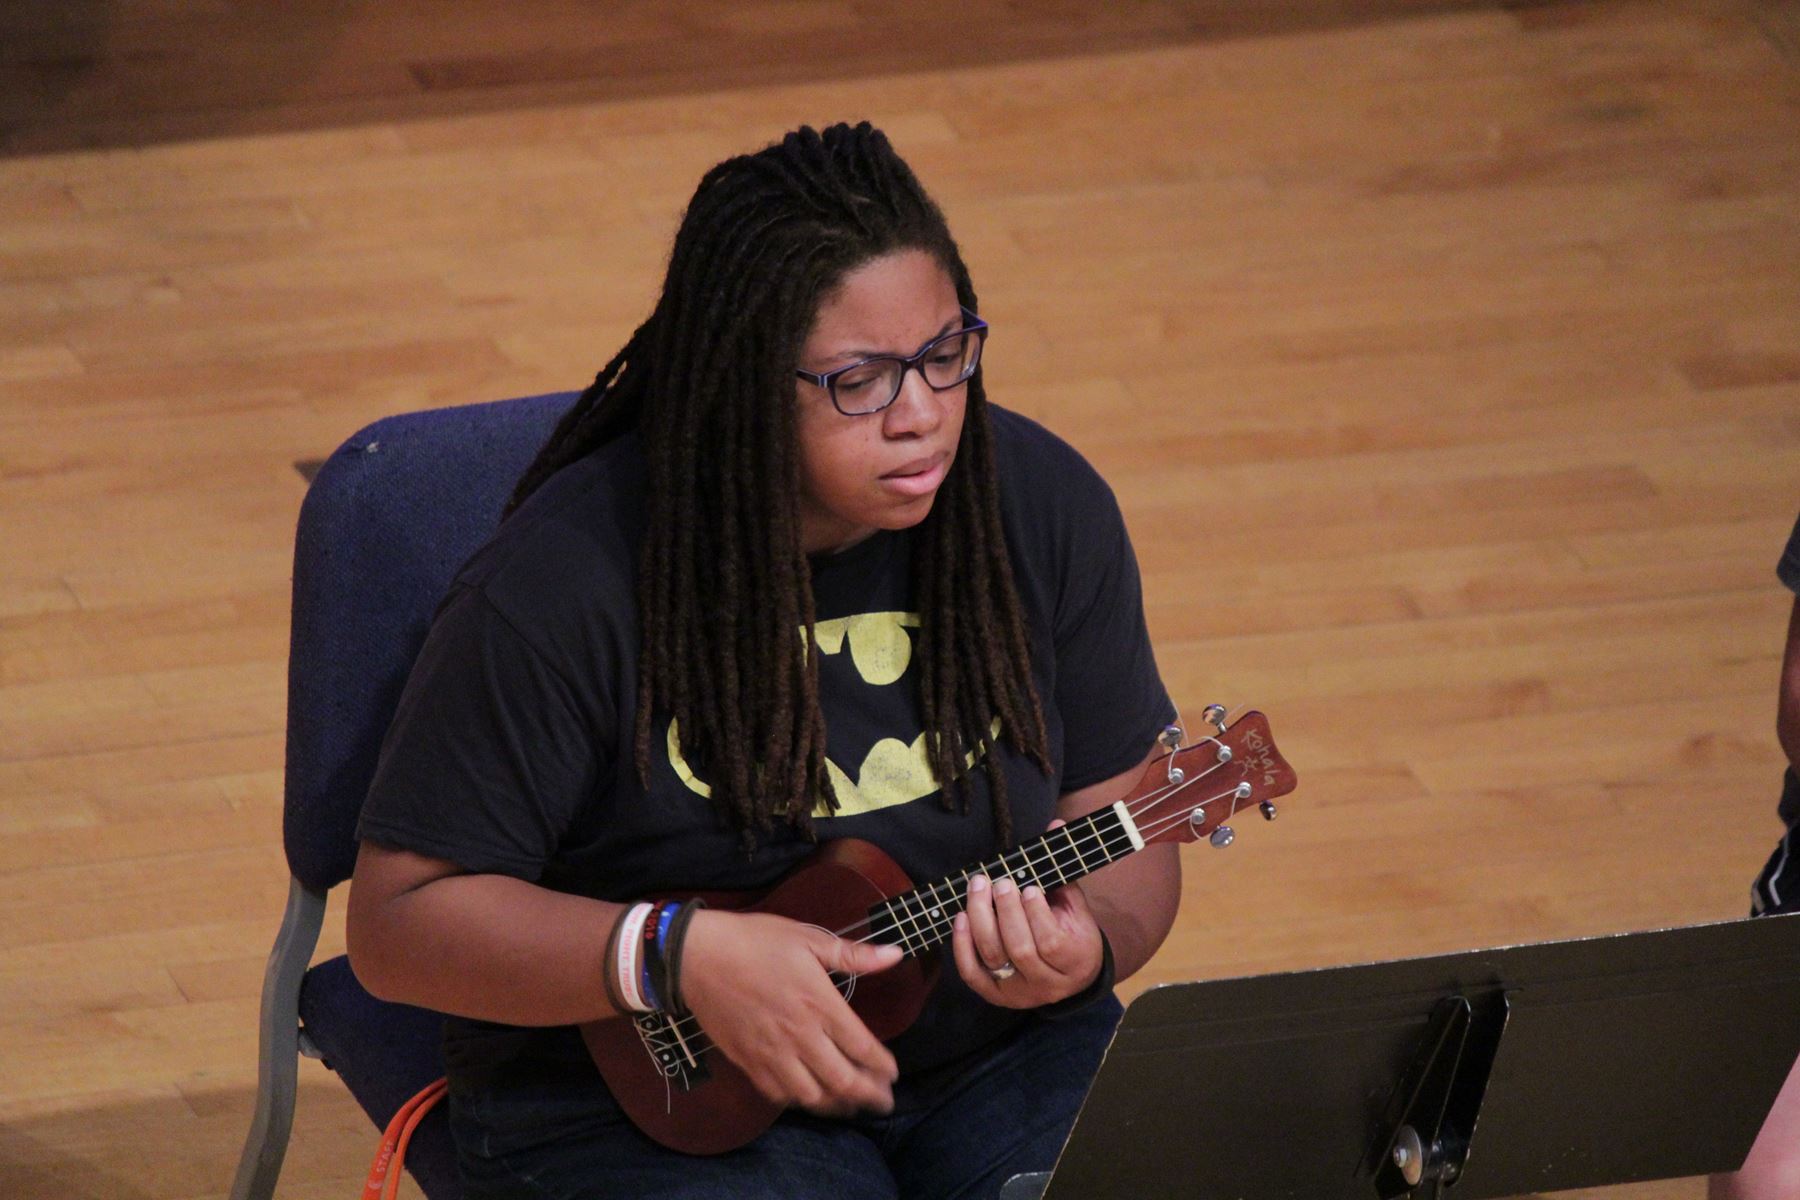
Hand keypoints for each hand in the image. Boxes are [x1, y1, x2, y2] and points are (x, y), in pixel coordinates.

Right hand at [677, 909, 903, 1116]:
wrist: (696, 958)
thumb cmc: (755, 942)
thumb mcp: (808, 938)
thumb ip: (853, 954)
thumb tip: (895, 956)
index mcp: (818, 1004)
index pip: (861, 1047)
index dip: (882, 1066)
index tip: (893, 1073)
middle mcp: (799, 1036)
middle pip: (842, 1080)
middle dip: (869, 1095)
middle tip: (883, 1101)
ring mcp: (771, 1054)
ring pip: (812, 1096)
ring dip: (837, 1104)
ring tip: (852, 1104)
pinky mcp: (748, 1062)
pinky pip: (779, 1095)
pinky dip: (801, 1101)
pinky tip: (810, 1096)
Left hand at [951, 821, 1105, 1008]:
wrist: (1071, 977)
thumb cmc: (1073, 934)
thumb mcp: (1077, 906)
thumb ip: (1063, 871)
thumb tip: (1054, 825)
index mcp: (1074, 961)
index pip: (1052, 943)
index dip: (1036, 914)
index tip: (1027, 887)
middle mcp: (1046, 984)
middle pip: (1020, 950)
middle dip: (1005, 913)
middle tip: (998, 882)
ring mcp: (1018, 992)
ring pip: (994, 958)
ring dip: (981, 920)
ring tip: (977, 888)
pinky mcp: (994, 995)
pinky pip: (972, 973)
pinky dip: (962, 945)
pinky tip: (961, 917)